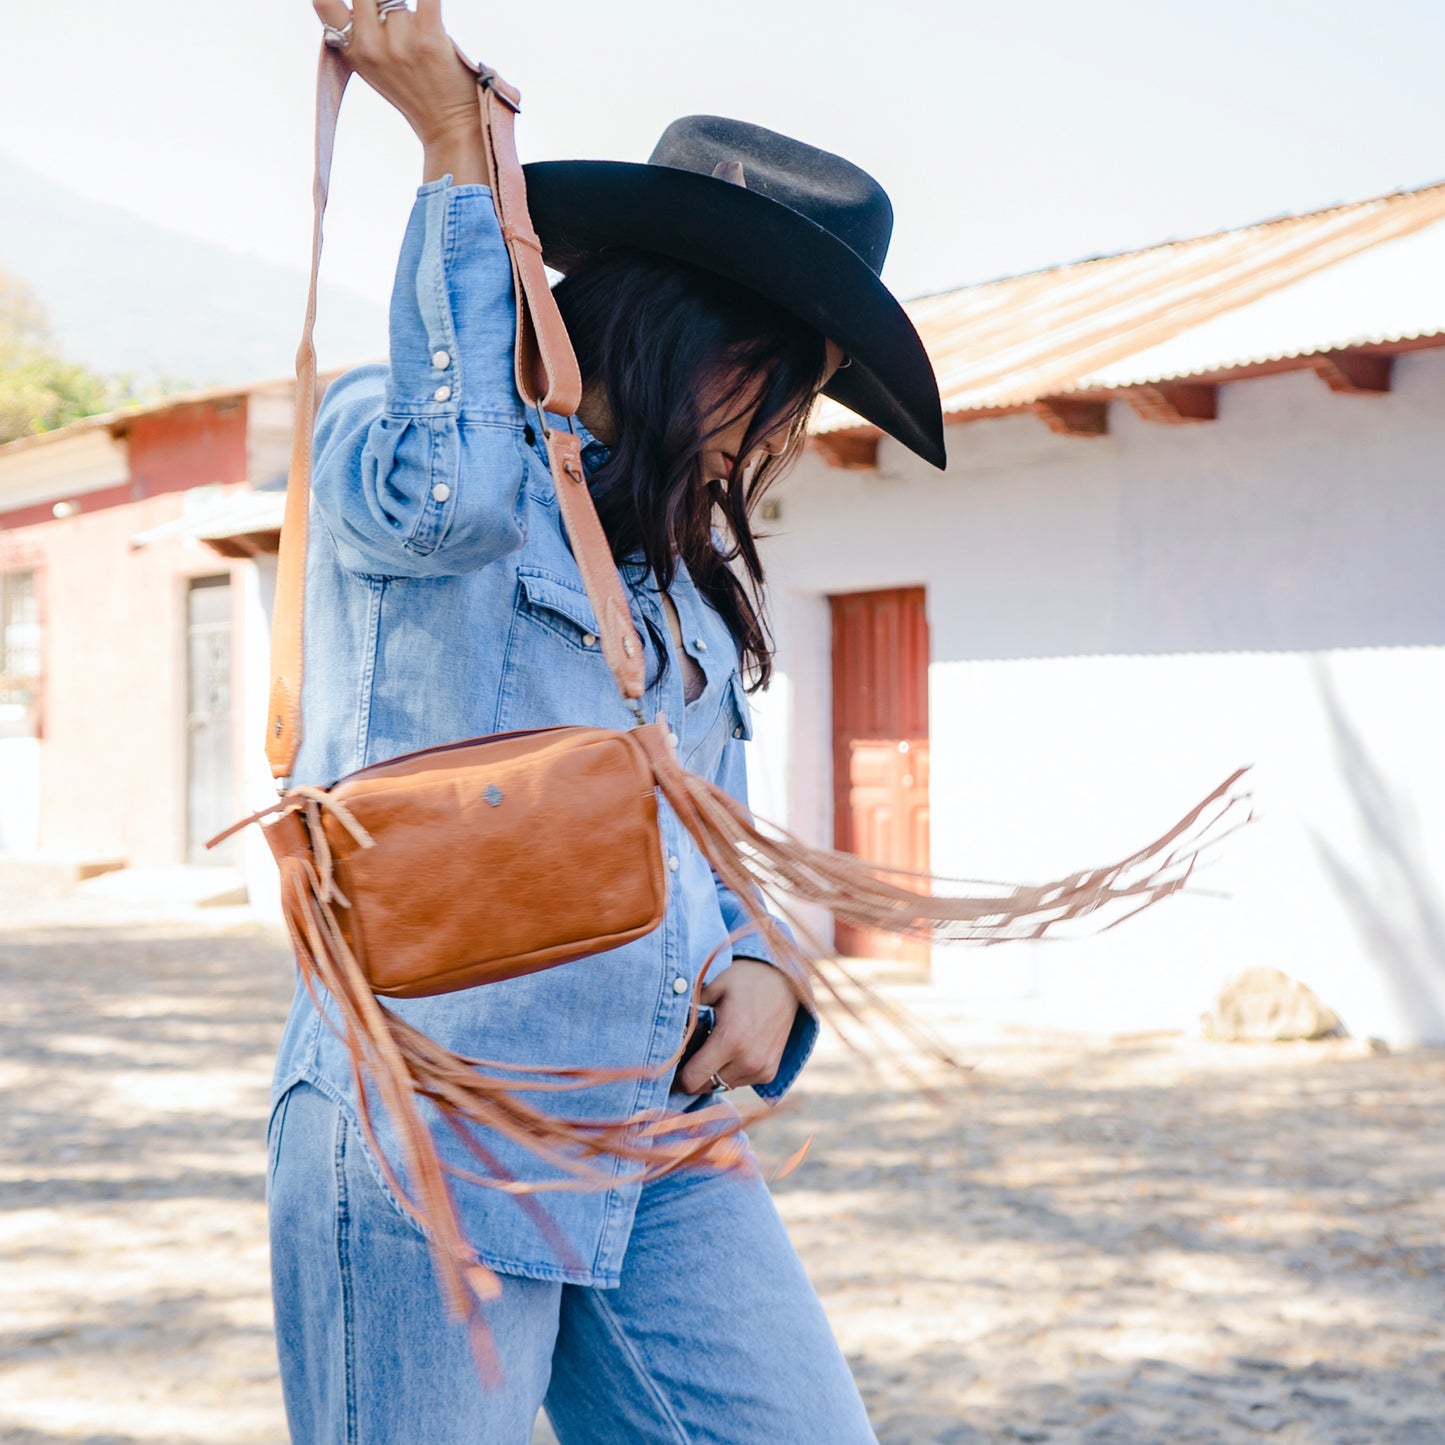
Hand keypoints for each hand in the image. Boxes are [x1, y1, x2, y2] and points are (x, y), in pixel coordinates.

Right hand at [312, 0, 489, 182]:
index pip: (323, 2)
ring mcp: (398, 43)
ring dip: (412, 10)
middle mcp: (370, 46)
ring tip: (421, 31)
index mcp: (353, 50)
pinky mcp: (429, 38)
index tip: (362, 4)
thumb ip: (359, 30)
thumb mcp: (373, 66)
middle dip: (382, 1)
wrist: (450, 127)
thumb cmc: (415, 90)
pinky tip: (431, 5)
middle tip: (394, 14)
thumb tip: (360, 1)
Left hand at [678, 959, 799, 1095]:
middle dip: (694, 1072)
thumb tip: (665, 1024)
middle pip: (705, 1086)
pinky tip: (732, 1049)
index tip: (674, 1061)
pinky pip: (739, 1082)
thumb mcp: (714, 985)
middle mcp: (748, 1061)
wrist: (788, 982)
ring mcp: (761, 1069)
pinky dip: (730, 1071)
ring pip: (722, 1085)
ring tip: (714, 1045)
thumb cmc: (747, 979)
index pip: (692, 1080)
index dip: (677, 1075)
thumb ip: (689, 1007)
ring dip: (713, 1072)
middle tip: (693, 1049)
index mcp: (731, 1040)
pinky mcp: (769, 1072)